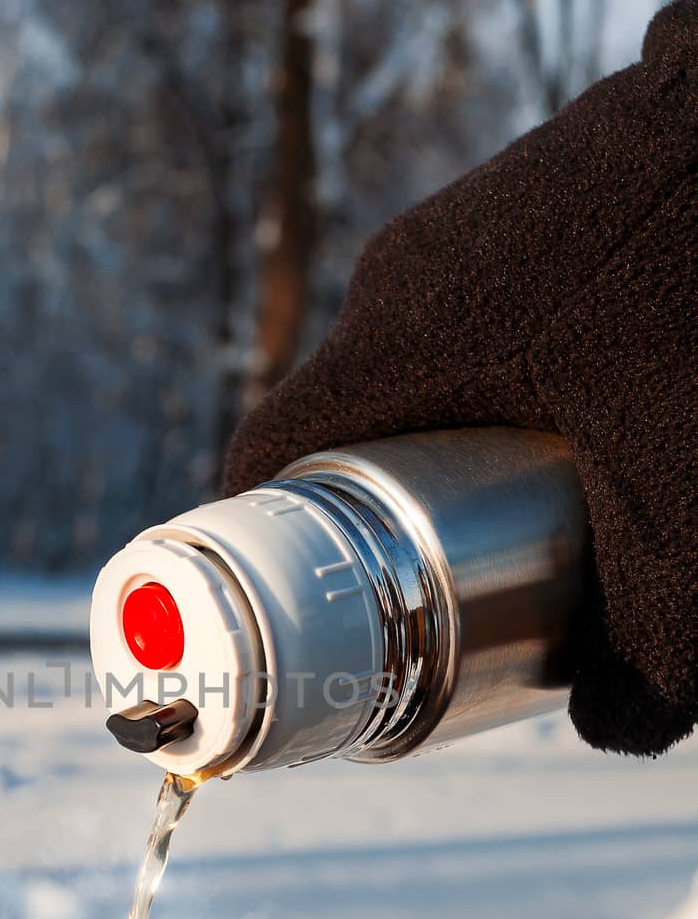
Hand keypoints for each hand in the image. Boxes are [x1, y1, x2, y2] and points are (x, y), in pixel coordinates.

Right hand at [225, 0, 697, 757]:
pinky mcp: (533, 190)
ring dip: (453, 436)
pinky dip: (512, 373)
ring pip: (422, 361)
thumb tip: (608, 728)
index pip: (271, 453)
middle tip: (432, 581)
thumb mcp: (689, 529)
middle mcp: (407, 271)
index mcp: (396, 340)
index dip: (262, 541)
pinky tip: (594, 405)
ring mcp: (469, 218)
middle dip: (379, 510)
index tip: (289, 605)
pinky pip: (484, 308)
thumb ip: (653, 655)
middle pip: (351, 420)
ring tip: (523, 498)